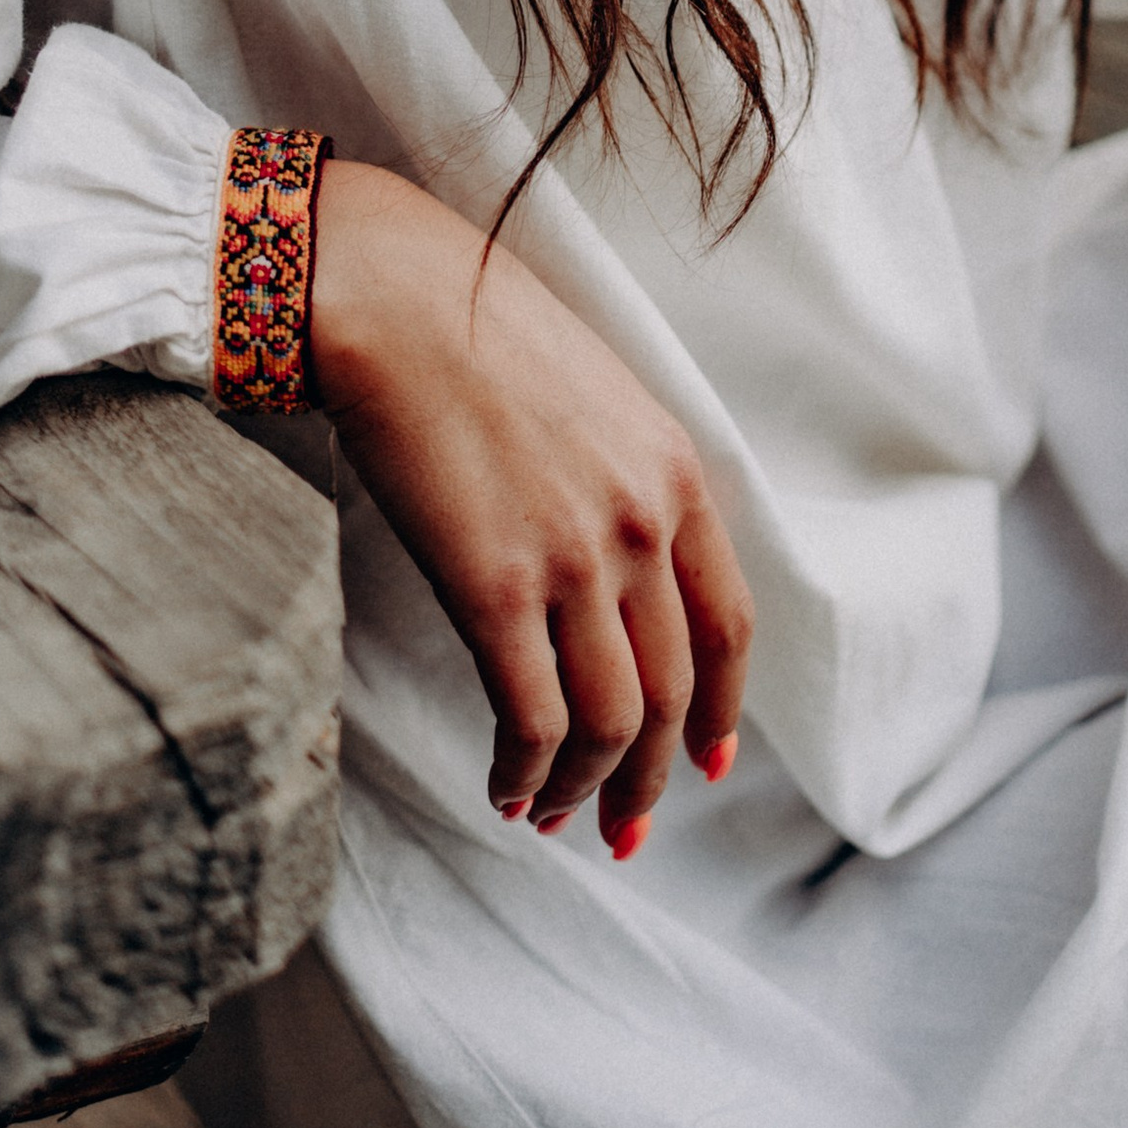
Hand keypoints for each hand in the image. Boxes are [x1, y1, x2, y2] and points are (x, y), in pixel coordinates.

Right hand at [306, 158, 752, 859]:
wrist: (398, 300)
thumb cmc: (480, 332)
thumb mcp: (599, 396)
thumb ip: (628, 480)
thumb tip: (622, 572)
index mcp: (676, 473)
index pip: (729, 626)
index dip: (723, 711)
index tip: (709, 764)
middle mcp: (641, 524)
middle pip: (671, 691)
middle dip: (650, 776)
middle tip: (624, 827)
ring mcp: (573, 559)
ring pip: (607, 721)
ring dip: (582, 787)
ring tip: (551, 813)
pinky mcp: (494, 587)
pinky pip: (529, 715)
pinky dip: (524, 770)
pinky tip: (504, 785)